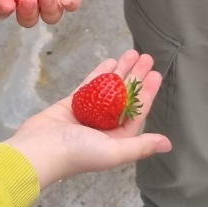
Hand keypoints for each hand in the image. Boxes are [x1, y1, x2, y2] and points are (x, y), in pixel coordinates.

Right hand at [3, 50, 170, 188]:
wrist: (39, 149)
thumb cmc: (78, 153)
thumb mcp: (114, 152)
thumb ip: (140, 146)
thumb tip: (168, 144)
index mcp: (116, 140)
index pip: (136, 112)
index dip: (147, 93)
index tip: (155, 74)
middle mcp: (104, 126)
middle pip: (124, 97)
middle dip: (136, 77)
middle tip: (146, 57)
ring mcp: (87, 113)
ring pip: (108, 88)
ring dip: (121, 71)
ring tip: (132, 53)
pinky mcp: (72, 103)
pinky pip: (90, 85)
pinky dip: (100, 73)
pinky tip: (110, 61)